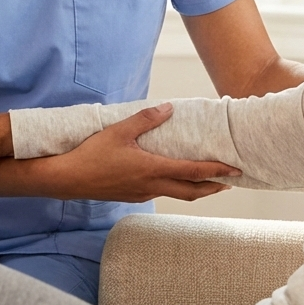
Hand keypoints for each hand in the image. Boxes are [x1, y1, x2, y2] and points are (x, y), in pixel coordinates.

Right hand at [43, 103, 240, 202]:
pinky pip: (161, 193)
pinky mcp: (132, 196)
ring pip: (177, 194)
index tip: (234, 171)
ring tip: (209, 181)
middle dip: (213, 187)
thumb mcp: (119, 131)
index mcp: (152, 169)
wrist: (68, 179)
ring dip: (196, 189)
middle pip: (191, 191)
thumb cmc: (92, 155)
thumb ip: (145, 119)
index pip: (192, 172)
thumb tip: (168, 108)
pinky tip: (173, 179)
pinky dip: (177, 188)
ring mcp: (142, 194)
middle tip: (231, 181)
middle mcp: (151, 186)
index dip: (216, 171)